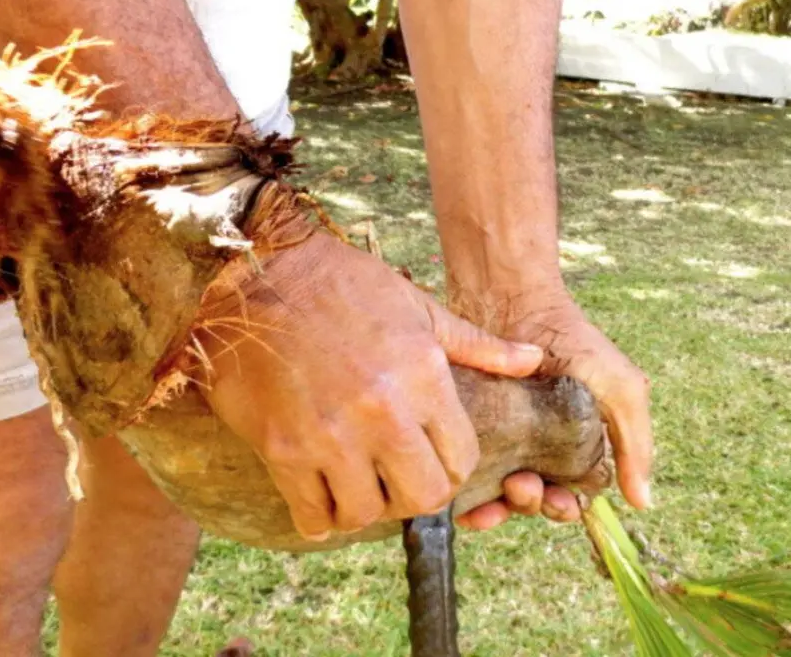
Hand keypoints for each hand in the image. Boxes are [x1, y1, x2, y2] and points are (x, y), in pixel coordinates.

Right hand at [195, 233, 543, 540]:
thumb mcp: (419, 308)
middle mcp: (383, 413)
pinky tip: (320, 496)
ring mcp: (331, 436)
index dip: (454, 467)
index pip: (462, 460)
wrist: (258, 273)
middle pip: (424, 497)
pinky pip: (312, 515)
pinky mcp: (283, 449)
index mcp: (424, 378)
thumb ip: (478, 345)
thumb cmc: (343, 285)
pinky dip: (319, 516)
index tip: (435, 459)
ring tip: (359, 484)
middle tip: (400, 480)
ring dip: (366, 506)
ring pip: (367, 513)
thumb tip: (532, 360)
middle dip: (417, 496)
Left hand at [454, 287, 653, 530]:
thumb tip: (642, 503)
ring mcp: (500, 442)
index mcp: (573, 446)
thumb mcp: (621, 389)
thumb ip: (635, 443)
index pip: (570, 496)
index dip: (566, 507)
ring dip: (502, 509)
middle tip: (526, 486)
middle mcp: (536, 449)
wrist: (514, 301)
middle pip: (534, 501)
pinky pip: (467, 478)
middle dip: (533, 505)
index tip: (563, 500)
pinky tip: (467, 503)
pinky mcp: (469, 432)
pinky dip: (469, 500)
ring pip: (498, 496)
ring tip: (503, 490)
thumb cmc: (574, 341)